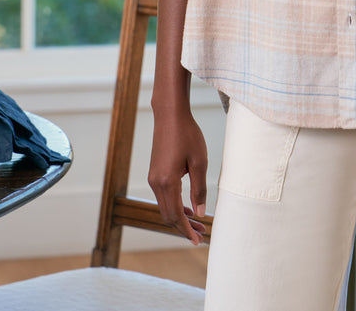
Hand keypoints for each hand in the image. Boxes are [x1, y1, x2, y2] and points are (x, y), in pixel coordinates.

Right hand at [148, 107, 208, 244]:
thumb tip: (200, 213)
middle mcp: (156, 183)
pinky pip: (164, 197)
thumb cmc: (187, 134)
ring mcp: (153, 178)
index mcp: (166, 182)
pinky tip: (188, 207)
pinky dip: (175, 205)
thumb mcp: (199, 162)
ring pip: (165, 207)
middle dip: (184, 227)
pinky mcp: (155, 173)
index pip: (175, 216)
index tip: (198, 241)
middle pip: (168, 215)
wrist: (170, 114)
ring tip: (198, 223)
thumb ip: (199, 189)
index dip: (187, 230)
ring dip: (180, 217)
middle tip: (202, 235)